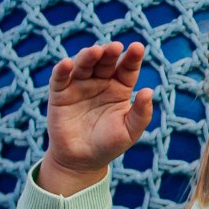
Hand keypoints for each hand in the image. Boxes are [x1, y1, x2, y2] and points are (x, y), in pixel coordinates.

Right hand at [40, 42, 153, 194]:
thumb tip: (149, 91)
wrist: (82, 161)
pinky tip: (67, 63)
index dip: (132, 57)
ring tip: (96, 52)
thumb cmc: (109, 144)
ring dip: (88, 56)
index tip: (138, 48)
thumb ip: (141, 113)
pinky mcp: (60, 94)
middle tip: (115, 47)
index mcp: (119, 88)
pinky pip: (60, 78)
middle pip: (105, 62)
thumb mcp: (130, 131)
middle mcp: (100, 82)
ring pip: (83, 64)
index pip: (127, 68)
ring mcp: (79, 86)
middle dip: (110, 52)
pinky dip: (62, 69)